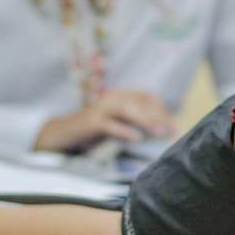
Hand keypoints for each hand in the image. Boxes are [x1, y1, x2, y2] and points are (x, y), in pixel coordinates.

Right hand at [34, 89, 175, 151]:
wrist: (62, 133)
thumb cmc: (92, 130)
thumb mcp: (116, 123)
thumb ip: (134, 123)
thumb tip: (160, 131)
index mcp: (118, 96)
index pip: (146, 96)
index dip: (161, 109)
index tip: (173, 125)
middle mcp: (111, 98)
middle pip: (139, 101)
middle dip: (158, 115)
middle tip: (171, 130)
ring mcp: (100, 109)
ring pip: (127, 109)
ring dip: (145, 120)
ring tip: (159, 132)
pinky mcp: (91, 122)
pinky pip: (110, 124)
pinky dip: (124, 131)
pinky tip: (136, 139)